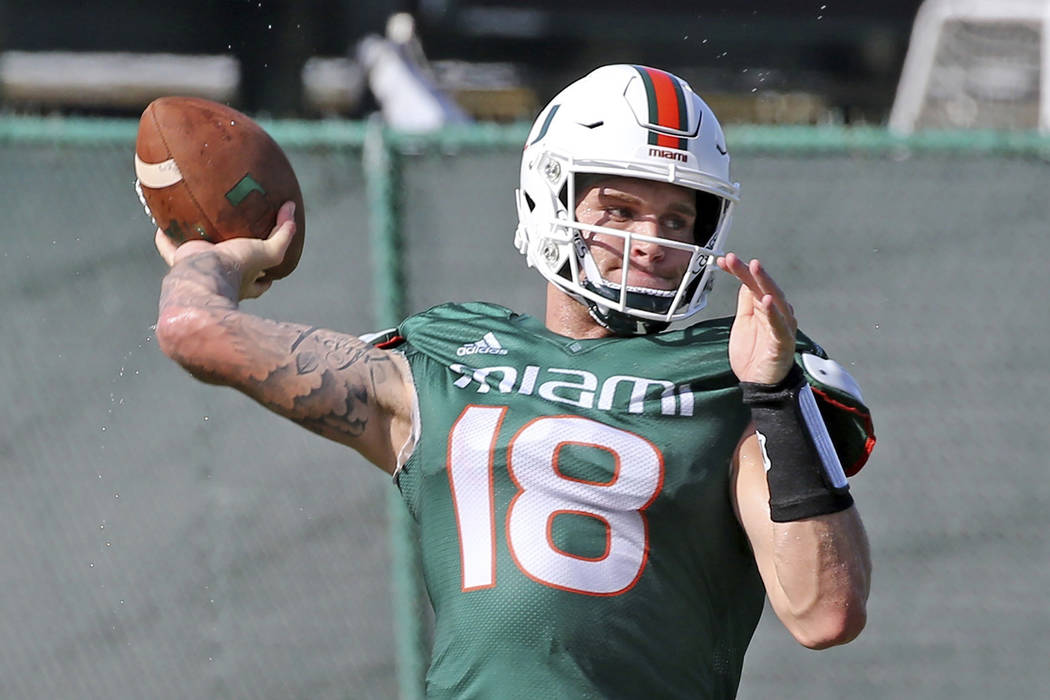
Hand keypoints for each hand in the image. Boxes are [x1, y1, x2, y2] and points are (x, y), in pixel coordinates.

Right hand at [155, 201, 296, 299]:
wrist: (203, 275)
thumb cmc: (237, 268)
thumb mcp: (269, 252)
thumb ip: (283, 234)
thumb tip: (291, 207)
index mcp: (243, 280)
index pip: (260, 279)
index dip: (265, 269)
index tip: (268, 253)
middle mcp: (221, 276)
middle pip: (227, 262)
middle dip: (228, 250)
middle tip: (230, 230)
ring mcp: (199, 269)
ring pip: (197, 253)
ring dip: (195, 240)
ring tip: (196, 221)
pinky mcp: (179, 261)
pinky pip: (169, 246)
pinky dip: (166, 236)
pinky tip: (164, 222)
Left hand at [716, 252, 798, 384]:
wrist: (760, 383)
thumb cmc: (754, 354)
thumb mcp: (743, 322)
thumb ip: (746, 302)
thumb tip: (744, 281)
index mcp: (765, 308)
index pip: (752, 284)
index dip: (739, 271)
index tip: (723, 260)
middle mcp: (776, 313)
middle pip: (763, 287)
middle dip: (749, 271)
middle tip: (734, 258)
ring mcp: (781, 326)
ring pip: (774, 299)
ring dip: (764, 283)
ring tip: (754, 268)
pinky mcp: (783, 342)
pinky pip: (779, 325)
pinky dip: (774, 312)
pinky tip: (768, 300)